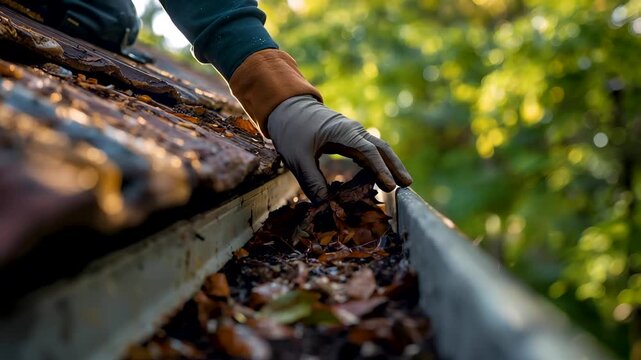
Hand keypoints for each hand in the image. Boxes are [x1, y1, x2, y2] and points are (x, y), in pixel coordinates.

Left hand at [268, 95, 412, 201]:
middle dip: (395, 166)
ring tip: (400, 184)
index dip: (380, 169)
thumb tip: (324, 203)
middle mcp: (353, 131)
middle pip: (381, 148)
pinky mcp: (349, 138)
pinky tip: (380, 177)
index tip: (389, 186)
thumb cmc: (292, 130)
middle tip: (407, 186)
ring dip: (389, 165)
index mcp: (343, 132)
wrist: (288, 108)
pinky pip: (368, 151)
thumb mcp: (297, 157)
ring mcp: (353, 133)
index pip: (368, 151)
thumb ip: (311, 179)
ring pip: (378, 149)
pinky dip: (377, 163)